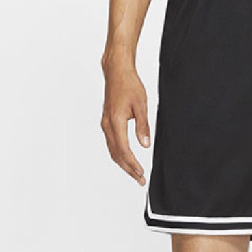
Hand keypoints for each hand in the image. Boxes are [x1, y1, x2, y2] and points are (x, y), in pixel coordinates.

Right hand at [101, 57, 149, 185]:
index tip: (141, 174)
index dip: (133, 164)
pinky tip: (127, 159)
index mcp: (115, 121)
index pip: (124, 150)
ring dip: (123, 164)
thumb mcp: (141, 105)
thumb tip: (145, 145)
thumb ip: (143, 126)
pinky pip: (112, 144)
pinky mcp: (107, 122)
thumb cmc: (129, 85)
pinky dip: (119, 155)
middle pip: (116, 154)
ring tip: (135, 173)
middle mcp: (107, 125)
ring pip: (113, 150)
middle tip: (140, 180)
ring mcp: (105, 124)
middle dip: (128, 169)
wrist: (116, 72)